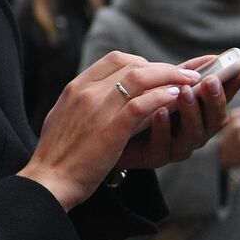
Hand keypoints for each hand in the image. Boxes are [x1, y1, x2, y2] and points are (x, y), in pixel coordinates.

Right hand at [20, 51, 208, 210]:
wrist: (48, 179)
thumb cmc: (58, 154)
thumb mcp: (65, 117)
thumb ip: (83, 102)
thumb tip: (103, 96)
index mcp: (75, 87)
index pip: (115, 59)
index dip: (142, 62)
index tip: (157, 74)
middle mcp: (85, 92)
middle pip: (131, 64)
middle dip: (162, 67)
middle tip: (184, 75)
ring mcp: (97, 109)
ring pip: (140, 78)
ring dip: (170, 76)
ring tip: (190, 82)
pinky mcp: (110, 130)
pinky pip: (141, 105)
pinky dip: (162, 98)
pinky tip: (177, 99)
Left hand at [115, 54, 239, 172]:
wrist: (110, 135)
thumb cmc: (141, 107)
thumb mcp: (164, 88)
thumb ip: (185, 75)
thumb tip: (212, 57)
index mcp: (199, 115)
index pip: (222, 101)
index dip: (234, 88)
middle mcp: (194, 133)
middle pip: (215, 121)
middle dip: (214, 100)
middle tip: (210, 81)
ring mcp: (176, 147)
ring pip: (193, 135)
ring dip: (191, 112)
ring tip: (184, 92)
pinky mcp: (154, 157)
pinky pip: (163, 145)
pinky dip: (163, 128)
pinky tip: (159, 112)